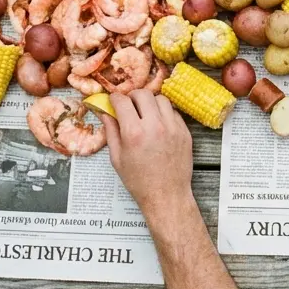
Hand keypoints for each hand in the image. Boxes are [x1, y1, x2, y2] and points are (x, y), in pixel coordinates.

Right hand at [105, 90, 194, 219]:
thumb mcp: (117, 157)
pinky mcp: (184, 132)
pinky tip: (158, 124)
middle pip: (143, 94)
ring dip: (150, 103)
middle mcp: (154, 126)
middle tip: (129, 106)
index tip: (113, 101)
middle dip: (133, 97)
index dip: (115, 99)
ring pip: (161, 99)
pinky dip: (164, 113)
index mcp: (134, 133)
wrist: (166, 195)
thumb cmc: (139, 181)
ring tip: (145, 114)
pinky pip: (173, 112)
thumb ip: (111, 131)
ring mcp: (172, 127)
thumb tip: (104, 112)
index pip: (122, 101)